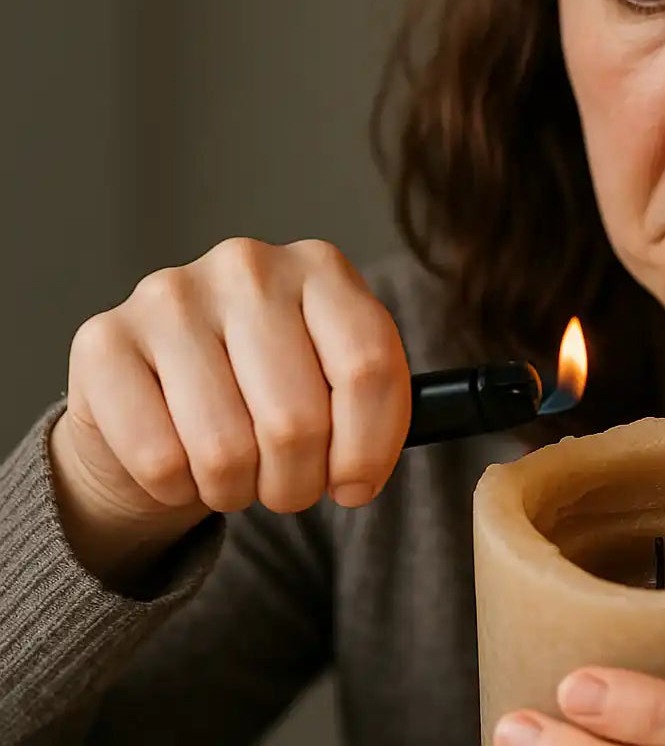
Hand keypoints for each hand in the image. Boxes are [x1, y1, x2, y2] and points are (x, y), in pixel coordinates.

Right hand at [49, 238, 409, 584]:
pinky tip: (180, 462)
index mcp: (322, 269)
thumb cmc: (268, 393)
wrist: (157, 400)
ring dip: (239, 492)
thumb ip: (387, 399)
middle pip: (298, 419)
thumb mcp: (338, 381)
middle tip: (289, 486)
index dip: (368, 449)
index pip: (367, 367)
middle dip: (300, 482)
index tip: (355, 486)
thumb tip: (466, 420)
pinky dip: (178, 488)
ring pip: (227, 449)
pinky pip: (161, 460)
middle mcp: (247, 266)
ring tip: (237, 477)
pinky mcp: (103, 341)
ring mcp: (169, 297)